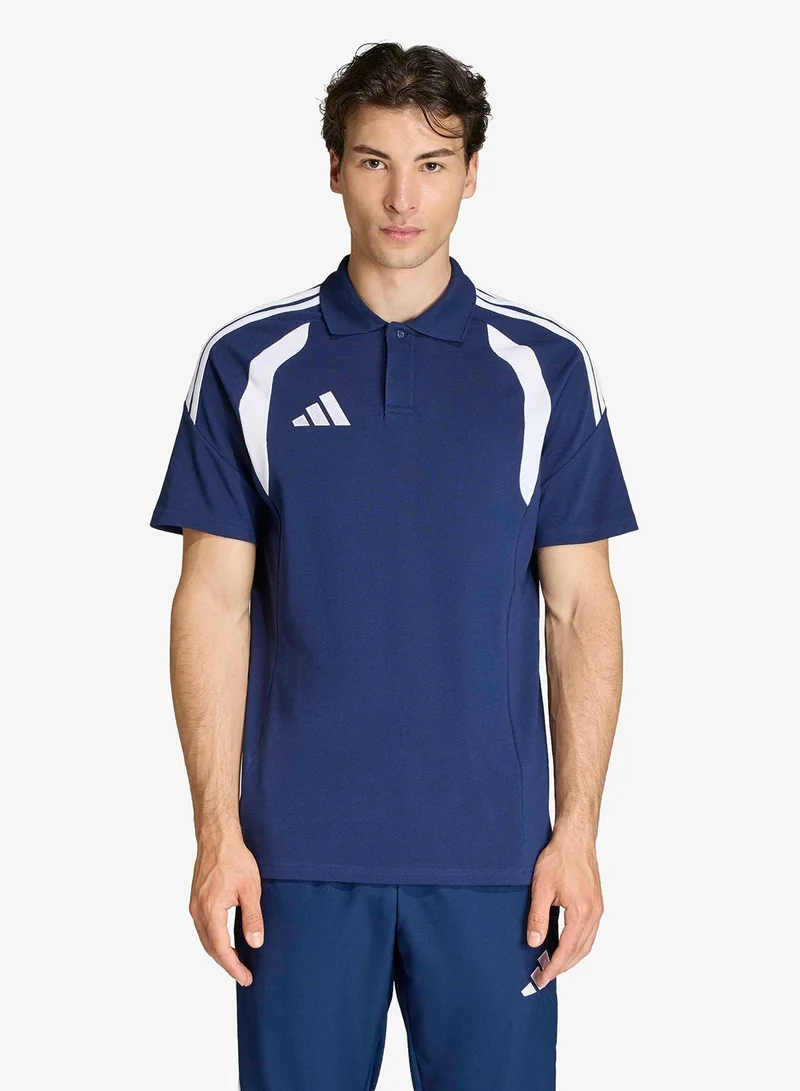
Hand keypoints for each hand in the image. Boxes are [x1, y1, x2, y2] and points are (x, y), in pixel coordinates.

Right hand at [189, 835, 263, 985]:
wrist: (217, 838)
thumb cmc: (234, 859)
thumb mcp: (251, 889)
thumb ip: (253, 918)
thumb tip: (255, 944)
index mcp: (211, 911)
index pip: (222, 949)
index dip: (234, 967)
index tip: (246, 978)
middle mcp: (198, 911)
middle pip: (211, 948)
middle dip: (227, 964)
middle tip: (243, 975)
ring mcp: (195, 905)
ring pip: (205, 938)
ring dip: (219, 952)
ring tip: (236, 962)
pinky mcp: (196, 899)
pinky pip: (203, 927)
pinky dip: (213, 939)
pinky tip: (225, 940)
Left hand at [526, 830, 603, 988]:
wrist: (575, 839)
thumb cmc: (559, 858)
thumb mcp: (541, 887)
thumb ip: (537, 917)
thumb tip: (533, 942)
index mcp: (581, 912)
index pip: (567, 950)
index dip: (553, 967)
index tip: (541, 979)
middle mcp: (594, 914)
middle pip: (580, 952)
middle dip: (562, 967)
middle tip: (543, 976)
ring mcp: (598, 909)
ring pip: (586, 944)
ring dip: (571, 958)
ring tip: (552, 966)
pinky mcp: (596, 904)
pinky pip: (589, 933)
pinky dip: (577, 946)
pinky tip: (565, 946)